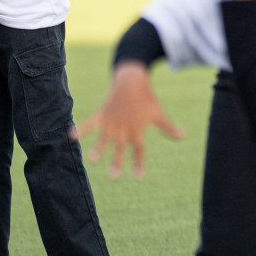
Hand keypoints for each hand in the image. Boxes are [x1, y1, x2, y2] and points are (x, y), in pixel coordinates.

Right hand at [71, 63, 184, 178]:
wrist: (132, 79)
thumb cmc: (146, 98)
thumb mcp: (158, 113)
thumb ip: (168, 127)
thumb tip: (183, 136)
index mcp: (137, 129)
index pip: (139, 149)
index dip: (139, 162)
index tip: (138, 177)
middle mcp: (124, 128)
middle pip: (121, 147)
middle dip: (117, 161)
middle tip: (114, 176)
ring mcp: (112, 122)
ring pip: (104, 138)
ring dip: (98, 148)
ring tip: (93, 160)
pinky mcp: (102, 114)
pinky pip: (90, 122)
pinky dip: (81, 128)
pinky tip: (71, 135)